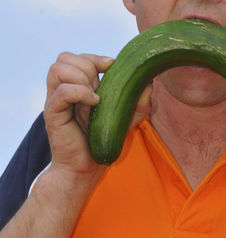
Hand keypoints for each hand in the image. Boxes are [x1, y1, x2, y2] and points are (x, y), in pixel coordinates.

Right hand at [44, 52, 151, 174]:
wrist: (86, 167)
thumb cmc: (104, 141)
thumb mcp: (125, 119)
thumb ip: (138, 102)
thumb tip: (149, 83)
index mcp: (78, 87)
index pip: (77, 57)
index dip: (94, 57)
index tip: (111, 66)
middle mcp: (64, 90)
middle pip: (64, 57)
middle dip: (87, 66)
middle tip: (100, 88)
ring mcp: (56, 101)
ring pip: (57, 69)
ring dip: (81, 77)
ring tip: (96, 97)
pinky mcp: (53, 113)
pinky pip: (61, 91)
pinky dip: (80, 92)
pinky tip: (94, 103)